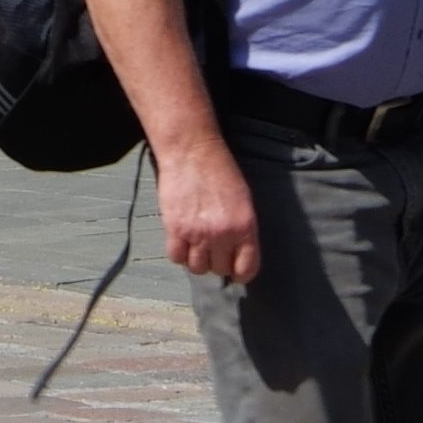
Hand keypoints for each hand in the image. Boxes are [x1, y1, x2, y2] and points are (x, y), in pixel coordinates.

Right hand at [153, 131, 262, 284]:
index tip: (234, 269)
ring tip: (195, 242)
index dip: (240, 272)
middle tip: (211, 246)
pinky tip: (180, 238)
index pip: (247, 269)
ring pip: (197, 268)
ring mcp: (197, 233)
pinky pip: (176, 257)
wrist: (191, 150)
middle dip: (216, 261)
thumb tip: (238, 256)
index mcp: (245, 227)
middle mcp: (223, 234)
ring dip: (196, 258)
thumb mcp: (243, 200)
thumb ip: (243, 230)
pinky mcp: (175, 228)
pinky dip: (178, 252)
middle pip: (219, 270)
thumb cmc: (219, 170)